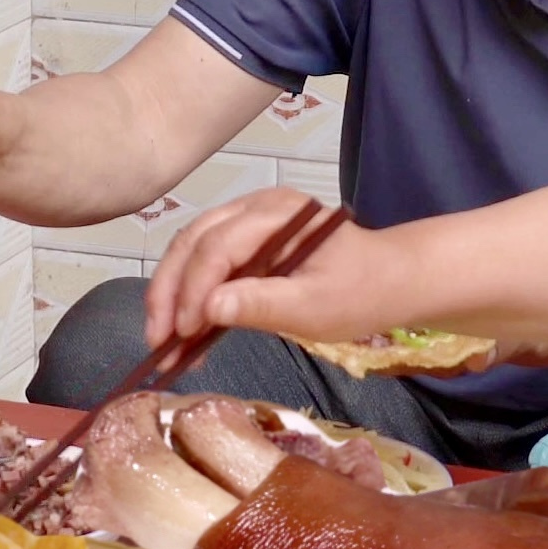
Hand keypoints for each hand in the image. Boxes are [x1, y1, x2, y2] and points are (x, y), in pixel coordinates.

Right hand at [144, 187, 414, 350]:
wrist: (391, 280)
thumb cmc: (361, 292)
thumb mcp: (315, 307)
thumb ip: (261, 304)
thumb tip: (207, 309)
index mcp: (278, 214)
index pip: (218, 246)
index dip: (194, 290)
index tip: (183, 333)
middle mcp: (256, 208)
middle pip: (193, 241)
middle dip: (169, 291)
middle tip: (156, 339)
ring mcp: (249, 222)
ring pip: (192, 252)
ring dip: (172, 294)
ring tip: (162, 340)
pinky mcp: (247, 244)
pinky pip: (208, 265)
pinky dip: (192, 298)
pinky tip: (187, 335)